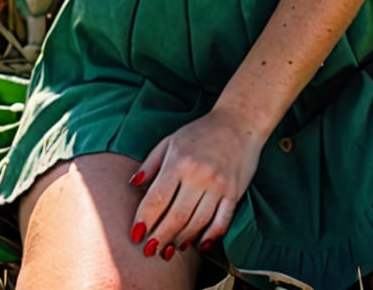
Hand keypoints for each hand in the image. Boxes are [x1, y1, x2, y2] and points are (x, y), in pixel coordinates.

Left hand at [128, 107, 263, 259]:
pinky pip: (222, 221)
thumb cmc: (201, 131)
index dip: (145, 220)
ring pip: (197, 222)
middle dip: (160, 237)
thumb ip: (151, 163)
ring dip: (181, 240)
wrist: (239, 121)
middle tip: (150, 251)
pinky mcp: (234, 192)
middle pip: (176, 216)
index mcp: (179, 160)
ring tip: (170, 249)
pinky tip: (199, 244)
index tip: (135, 235)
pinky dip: (210, 237)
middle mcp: (199, 174)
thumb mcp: (171, 140)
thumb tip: (133, 184)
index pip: (158, 198)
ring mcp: (218, 185)